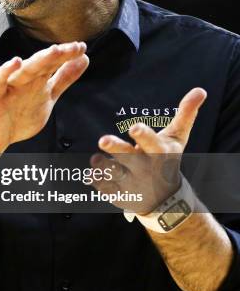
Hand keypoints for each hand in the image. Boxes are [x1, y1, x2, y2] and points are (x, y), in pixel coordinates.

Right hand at [0, 42, 88, 154]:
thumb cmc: (19, 116)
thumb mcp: (48, 96)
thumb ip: (64, 79)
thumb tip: (84, 59)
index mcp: (37, 80)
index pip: (54, 64)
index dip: (67, 56)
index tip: (82, 47)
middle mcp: (24, 80)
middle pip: (42, 64)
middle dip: (58, 55)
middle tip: (76, 47)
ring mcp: (9, 87)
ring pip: (25, 71)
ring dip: (39, 60)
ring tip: (54, 51)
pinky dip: (6, 71)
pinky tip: (15, 62)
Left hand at [90, 88, 206, 213]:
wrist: (165, 200)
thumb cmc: (167, 160)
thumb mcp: (177, 139)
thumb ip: (186, 114)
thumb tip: (201, 90)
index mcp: (158, 153)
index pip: (152, 142)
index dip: (143, 135)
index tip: (134, 126)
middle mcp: (144, 168)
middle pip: (129, 157)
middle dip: (116, 148)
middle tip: (102, 140)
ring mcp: (132, 182)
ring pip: (115, 173)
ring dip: (104, 166)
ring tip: (95, 159)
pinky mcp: (120, 194)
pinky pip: (106, 188)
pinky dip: (97, 182)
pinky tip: (89, 175)